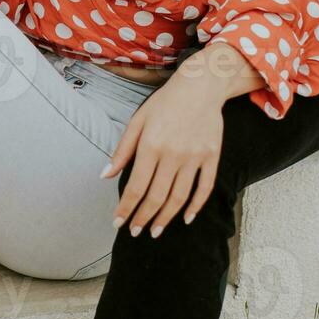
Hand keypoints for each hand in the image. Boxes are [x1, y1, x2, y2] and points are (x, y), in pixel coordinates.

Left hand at [101, 73, 222, 236]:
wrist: (201, 86)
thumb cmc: (165, 102)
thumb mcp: (138, 120)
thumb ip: (122, 150)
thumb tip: (105, 175)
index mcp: (151, 145)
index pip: (136, 186)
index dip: (126, 208)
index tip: (118, 223)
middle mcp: (173, 154)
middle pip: (156, 196)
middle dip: (144, 218)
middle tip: (135, 232)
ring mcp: (195, 157)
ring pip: (179, 197)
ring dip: (166, 217)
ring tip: (156, 231)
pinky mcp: (212, 157)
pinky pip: (205, 188)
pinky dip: (196, 206)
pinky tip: (187, 218)